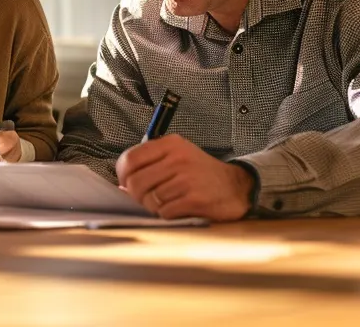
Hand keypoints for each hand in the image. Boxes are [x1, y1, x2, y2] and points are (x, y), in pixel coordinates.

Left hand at [116, 135, 252, 221]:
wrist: (236, 187)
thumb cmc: (202, 174)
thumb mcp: (177, 157)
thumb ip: (150, 165)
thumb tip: (122, 186)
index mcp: (170, 145)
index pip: (130, 159)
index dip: (122, 176)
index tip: (126, 183)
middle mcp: (178, 159)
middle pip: (135, 183)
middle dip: (137, 196)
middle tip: (148, 198)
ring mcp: (187, 179)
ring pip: (149, 200)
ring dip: (155, 207)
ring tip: (168, 203)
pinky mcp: (195, 199)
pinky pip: (165, 212)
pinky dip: (168, 215)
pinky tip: (179, 209)